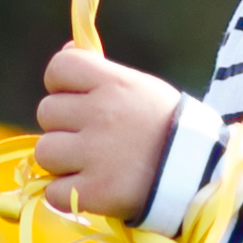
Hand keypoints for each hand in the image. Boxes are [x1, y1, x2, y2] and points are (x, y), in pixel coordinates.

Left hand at [36, 46, 180, 221]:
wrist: (198, 174)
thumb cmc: (165, 126)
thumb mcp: (139, 88)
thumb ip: (101, 73)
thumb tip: (67, 48)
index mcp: (113, 84)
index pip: (59, 67)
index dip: (61, 85)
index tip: (78, 99)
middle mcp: (100, 114)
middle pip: (46, 112)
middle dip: (64, 125)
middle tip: (91, 137)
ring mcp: (95, 155)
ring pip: (44, 152)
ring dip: (61, 160)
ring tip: (90, 164)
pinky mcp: (94, 192)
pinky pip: (53, 192)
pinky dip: (66, 194)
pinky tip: (89, 189)